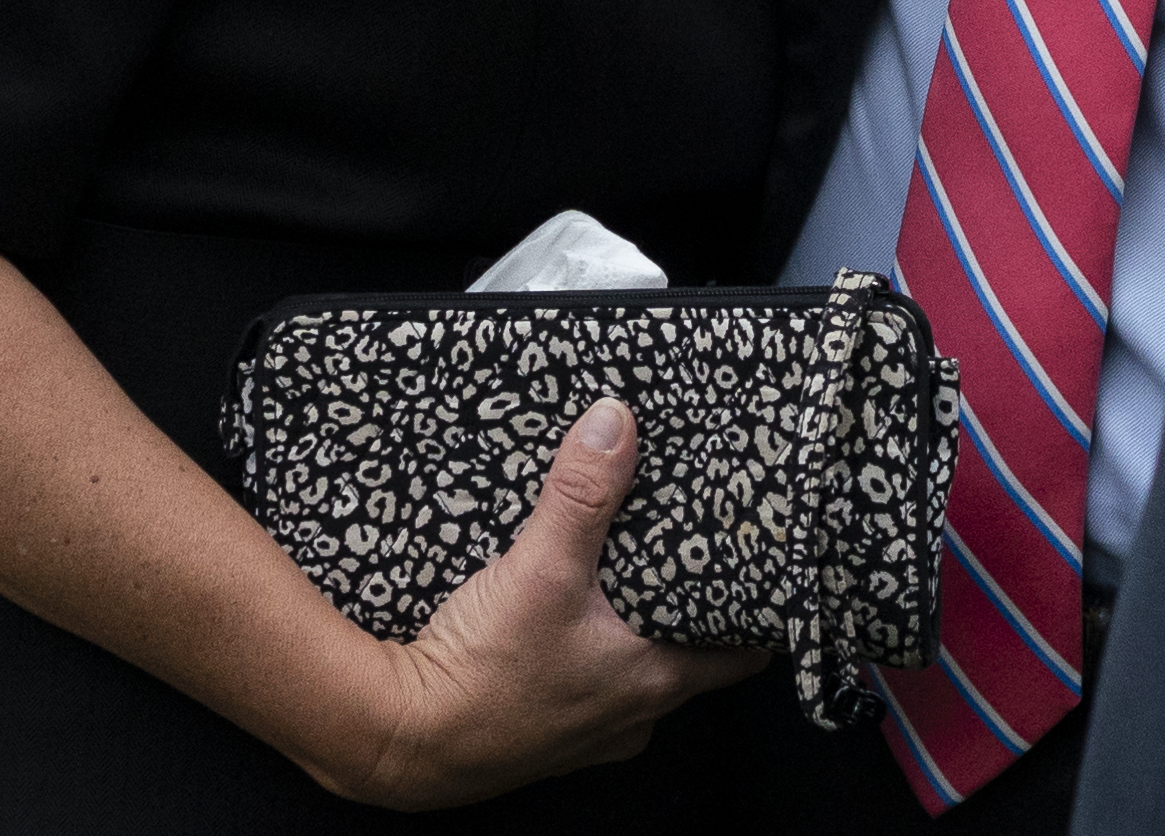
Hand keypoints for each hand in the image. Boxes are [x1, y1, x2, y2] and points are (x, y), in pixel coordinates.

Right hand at [315, 400, 760, 809]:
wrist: (405, 742)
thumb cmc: (484, 676)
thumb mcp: (540, 568)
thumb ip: (582, 494)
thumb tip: (617, 421)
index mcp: (656, 681)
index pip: (739, 652)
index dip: (752, 610)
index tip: (759, 569)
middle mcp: (632, 716)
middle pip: (687, 658)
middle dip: (687, 610)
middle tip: (686, 555)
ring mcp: (588, 733)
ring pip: (634, 675)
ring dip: (632, 634)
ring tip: (623, 577)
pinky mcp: (544, 734)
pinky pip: (584, 688)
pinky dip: (584, 656)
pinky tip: (560, 624)